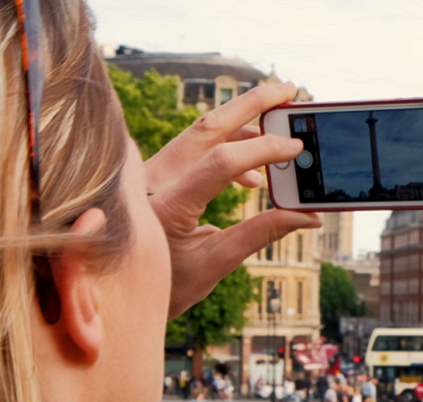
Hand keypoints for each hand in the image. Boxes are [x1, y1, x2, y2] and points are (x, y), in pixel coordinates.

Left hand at [144, 83, 321, 317]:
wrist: (115, 292)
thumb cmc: (165, 287)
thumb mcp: (215, 265)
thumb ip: (261, 233)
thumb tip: (307, 216)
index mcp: (166, 207)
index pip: (220, 163)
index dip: (263, 149)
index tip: (296, 146)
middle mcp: (151, 181)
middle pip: (207, 126)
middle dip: (252, 104)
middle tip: (288, 89)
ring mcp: (147, 174)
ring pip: (199, 132)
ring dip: (241, 125)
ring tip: (278, 132)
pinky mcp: (150, 175)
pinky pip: (191, 149)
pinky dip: (225, 149)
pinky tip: (251, 177)